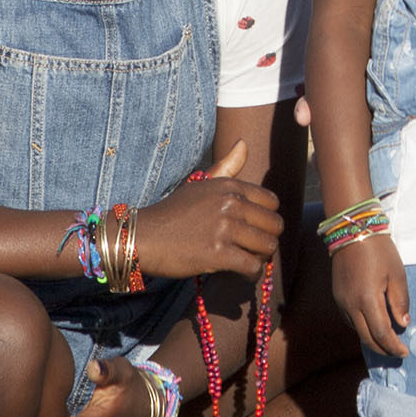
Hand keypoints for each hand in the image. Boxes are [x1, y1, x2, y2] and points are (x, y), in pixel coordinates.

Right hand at [135, 140, 280, 280]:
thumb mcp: (199, 183)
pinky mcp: (217, 253)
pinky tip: (243, 274)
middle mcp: (230, 204)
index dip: (267, 218)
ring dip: (261, 258)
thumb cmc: (171, 212)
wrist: (140, 236)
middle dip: (268, 239)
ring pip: (268, 246)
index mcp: (229, 186)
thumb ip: (226, 166)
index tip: (256, 229)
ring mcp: (224, 228)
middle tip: (254, 248)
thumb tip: (243, 142)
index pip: (272, 202)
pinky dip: (252, 274)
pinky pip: (252, 266)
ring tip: (248, 261)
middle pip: (275, 225)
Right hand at [331, 231, 409, 356]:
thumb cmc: (379, 250)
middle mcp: (350, 305)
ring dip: (372, 339)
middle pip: (367, 338)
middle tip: (397, 353)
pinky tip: (374, 325)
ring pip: (356, 331)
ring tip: (388, 341)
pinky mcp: (337, 297)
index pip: (381, 333)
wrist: (352, 231)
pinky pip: (350, 320)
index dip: (393, 346)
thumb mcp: (397, 274)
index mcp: (367, 300)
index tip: (405, 352)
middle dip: (383, 349)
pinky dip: (363, 327)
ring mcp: (341, 302)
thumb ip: (400, 301)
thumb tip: (403, 324)